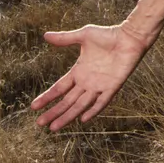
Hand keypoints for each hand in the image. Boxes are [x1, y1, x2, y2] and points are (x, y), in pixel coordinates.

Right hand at [30, 23, 151, 131]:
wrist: (130, 36)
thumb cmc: (108, 34)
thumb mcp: (83, 35)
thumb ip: (65, 38)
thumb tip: (45, 35)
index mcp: (79, 71)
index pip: (59, 88)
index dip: (47, 97)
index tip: (33, 107)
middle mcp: (87, 81)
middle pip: (67, 100)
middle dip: (54, 112)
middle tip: (40, 123)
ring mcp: (100, 85)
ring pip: (81, 104)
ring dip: (68, 115)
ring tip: (54, 127)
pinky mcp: (113, 86)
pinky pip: (102, 101)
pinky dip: (94, 109)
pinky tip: (83, 119)